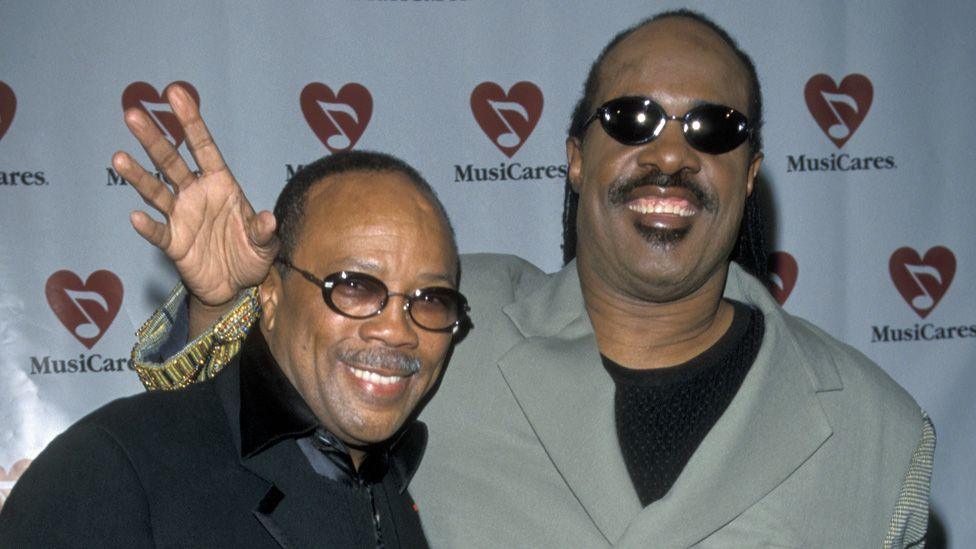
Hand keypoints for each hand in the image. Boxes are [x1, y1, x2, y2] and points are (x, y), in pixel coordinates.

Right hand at [113, 85, 277, 309]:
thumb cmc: (250, 255)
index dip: (190, 121)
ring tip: (119, 158)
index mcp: (221, 184)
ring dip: (138, 176)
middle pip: (170, 162)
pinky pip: (159, 232)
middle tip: (132, 113)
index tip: (176, 93)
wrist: (236, 287)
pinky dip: (148, 226)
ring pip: (156, 191)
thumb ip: (264, 231)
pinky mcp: (174, 243)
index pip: (203, 147)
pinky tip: (136, 217)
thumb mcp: (265, 244)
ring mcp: (181, 217)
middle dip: (153, 138)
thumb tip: (268, 219)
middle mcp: (196, 194)